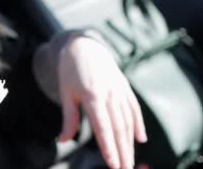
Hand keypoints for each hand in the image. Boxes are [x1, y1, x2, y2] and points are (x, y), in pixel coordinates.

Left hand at [57, 36, 146, 168]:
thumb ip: (68, 118)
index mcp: (92, 96)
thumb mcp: (66, 93)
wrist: (84, 45)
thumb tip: (62, 140)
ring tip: (130, 161)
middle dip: (122, 152)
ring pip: (128, 121)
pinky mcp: (124, 87)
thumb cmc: (70, 70)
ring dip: (130, 143)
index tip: (112, 164)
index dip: (108, 147)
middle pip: (118, 128)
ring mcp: (119, 90)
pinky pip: (134, 108)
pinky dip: (138, 124)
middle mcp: (109, 94)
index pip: (102, 128)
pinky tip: (140, 139)